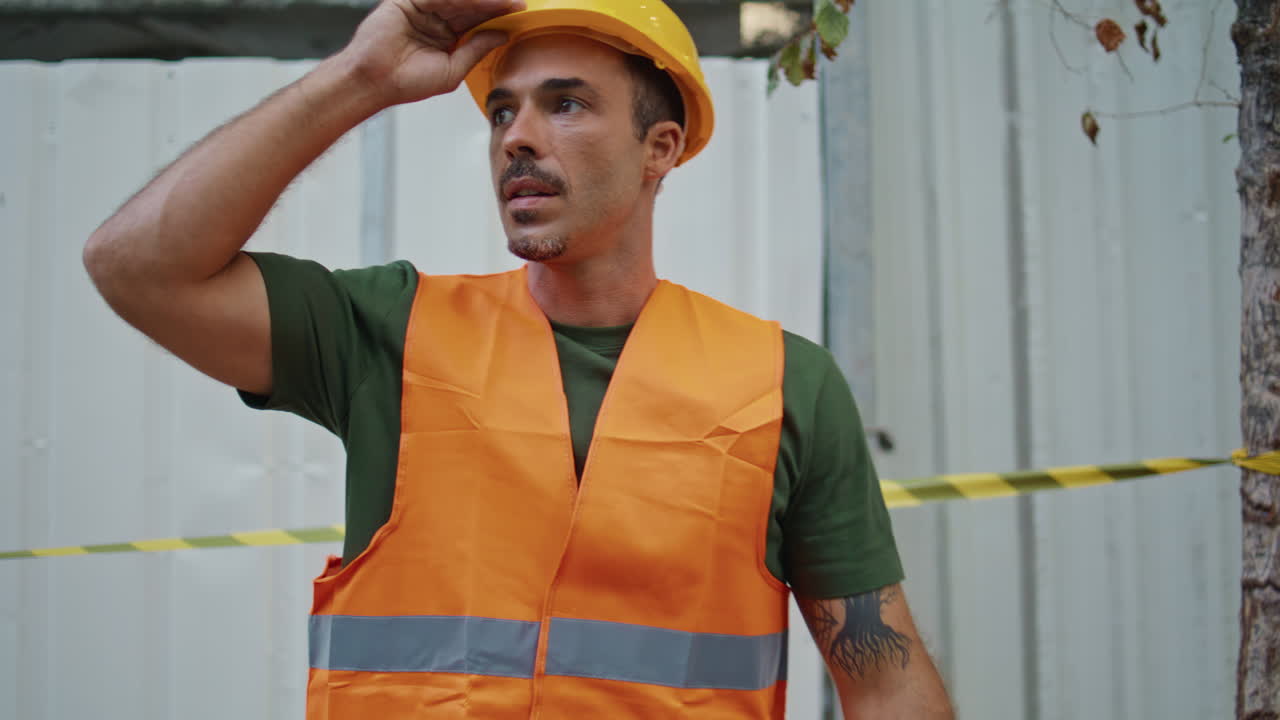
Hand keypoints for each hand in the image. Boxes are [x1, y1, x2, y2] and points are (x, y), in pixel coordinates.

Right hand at [340, 0, 524, 108]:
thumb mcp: (453, 70)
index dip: (498, 15)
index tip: (519, 12)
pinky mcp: (407, 1)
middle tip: (517, 1)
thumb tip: (501, 35)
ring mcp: (422, 9)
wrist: (376, 82)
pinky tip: (479, 0)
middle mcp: (436, 19)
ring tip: (504, 1)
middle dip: (494, 3)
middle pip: (470, 5)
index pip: (477, 21)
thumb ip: (476, 49)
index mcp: (446, 36)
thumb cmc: (407, 83)